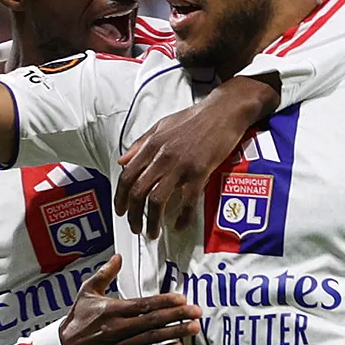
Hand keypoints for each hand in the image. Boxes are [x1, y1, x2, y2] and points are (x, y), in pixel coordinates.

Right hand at [58, 256, 201, 344]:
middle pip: (152, 321)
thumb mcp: (87, 292)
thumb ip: (105, 274)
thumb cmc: (79, 319)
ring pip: (152, 338)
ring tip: (193, 327)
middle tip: (196, 311)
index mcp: (111, 310)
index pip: (143, 305)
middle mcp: (117, 328)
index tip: (182, 298)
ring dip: (175, 333)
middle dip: (177, 316)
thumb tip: (118, 256)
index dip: (164, 302)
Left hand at [115, 75, 278, 237]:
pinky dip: (182, 218)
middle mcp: (162, 156)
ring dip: (152, 221)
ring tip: (152, 232)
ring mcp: (180, 165)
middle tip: (135, 228)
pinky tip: (179, 226)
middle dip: (133, 215)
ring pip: (157, 200)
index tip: (121, 211)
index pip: (127, 176)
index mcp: (151, 145)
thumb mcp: (161, 126)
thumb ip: (140, 144)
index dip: (120, 197)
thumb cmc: (195, 118)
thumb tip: (122, 161)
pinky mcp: (199, 172)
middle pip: (138, 191)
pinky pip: (187, 201)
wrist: (223, 111)